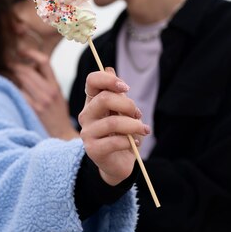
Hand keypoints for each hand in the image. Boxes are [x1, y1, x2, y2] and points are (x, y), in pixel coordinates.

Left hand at [11, 48, 77, 139]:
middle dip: (15, 64)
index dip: (31, 53)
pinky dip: (12, 88)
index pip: (44, 62)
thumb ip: (48, 82)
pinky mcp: (33, 110)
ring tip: (5, 72)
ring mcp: (41, 101)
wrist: (61, 135)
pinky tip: (8, 87)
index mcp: (55, 86)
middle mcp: (49, 91)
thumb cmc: (58, 115)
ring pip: (22, 80)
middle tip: (7, 63)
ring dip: (11, 74)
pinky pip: (19, 93)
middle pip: (28, 70)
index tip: (22, 52)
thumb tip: (31, 67)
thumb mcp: (58, 95)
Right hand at [79, 69, 149, 185]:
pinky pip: (115, 141)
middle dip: (127, 105)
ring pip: (113, 122)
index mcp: (93, 102)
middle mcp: (86, 115)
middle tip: (137, 114)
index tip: (125, 87)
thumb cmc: (122, 133)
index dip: (109, 80)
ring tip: (144, 130)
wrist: (118, 162)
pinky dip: (130, 141)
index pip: (92, 81)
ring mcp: (87, 133)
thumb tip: (109, 69)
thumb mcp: (123, 111)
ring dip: (134, 125)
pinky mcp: (93, 150)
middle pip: (104, 99)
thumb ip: (117, 93)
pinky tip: (135, 143)